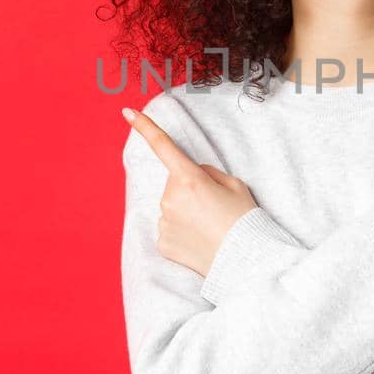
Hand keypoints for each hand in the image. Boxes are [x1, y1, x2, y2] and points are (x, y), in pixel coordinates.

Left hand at [122, 107, 257, 277]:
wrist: (246, 261)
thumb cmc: (244, 219)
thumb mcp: (235, 185)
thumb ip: (208, 173)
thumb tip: (192, 175)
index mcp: (189, 179)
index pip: (163, 147)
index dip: (145, 127)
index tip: (127, 112)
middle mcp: (170, 199)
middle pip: (174, 183)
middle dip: (189, 188)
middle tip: (214, 206)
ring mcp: (164, 222)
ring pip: (171, 207)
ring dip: (186, 211)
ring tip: (210, 226)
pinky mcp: (163, 243)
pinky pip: (169, 229)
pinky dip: (182, 232)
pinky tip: (200, 241)